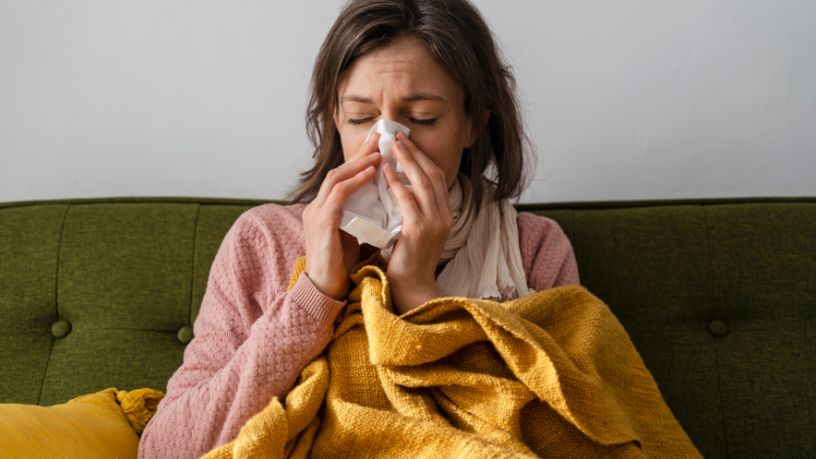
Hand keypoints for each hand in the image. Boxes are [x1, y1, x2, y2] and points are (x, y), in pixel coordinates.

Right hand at [302, 132, 381, 299]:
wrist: (325, 290)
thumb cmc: (341, 266)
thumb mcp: (353, 235)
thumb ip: (362, 217)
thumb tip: (386, 203)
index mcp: (324, 209)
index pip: (342, 176)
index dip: (360, 159)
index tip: (379, 144)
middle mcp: (316, 207)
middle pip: (338, 170)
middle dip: (360, 153)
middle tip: (381, 137)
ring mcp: (316, 214)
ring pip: (336, 178)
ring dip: (359, 163)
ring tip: (379, 153)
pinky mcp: (321, 223)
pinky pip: (339, 195)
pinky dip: (355, 181)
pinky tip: (371, 174)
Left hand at [383, 132, 452, 313]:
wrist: (412, 289)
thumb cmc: (408, 262)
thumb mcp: (415, 231)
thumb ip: (413, 210)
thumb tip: (399, 186)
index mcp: (445, 215)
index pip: (436, 178)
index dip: (422, 158)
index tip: (407, 144)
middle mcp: (444, 216)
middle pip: (432, 174)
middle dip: (415, 153)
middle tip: (398, 137)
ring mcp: (434, 223)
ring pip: (423, 182)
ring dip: (406, 161)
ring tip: (391, 146)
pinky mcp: (419, 231)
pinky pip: (408, 200)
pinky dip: (397, 183)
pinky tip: (385, 172)